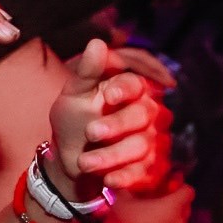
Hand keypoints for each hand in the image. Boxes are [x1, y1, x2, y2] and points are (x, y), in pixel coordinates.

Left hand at [47, 40, 169, 196]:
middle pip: (143, 114)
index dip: (126, 88)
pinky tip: (110, 181)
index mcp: (129, 88)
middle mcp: (146, 111)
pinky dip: (128, 176)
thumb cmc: (74, 119)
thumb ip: (86, 71)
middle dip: (117, 124)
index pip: (136, 82)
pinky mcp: (149, 165)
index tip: (110, 95)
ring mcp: (150, 139)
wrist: (72, 157)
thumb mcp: (73, 94)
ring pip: (142, 145)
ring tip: (85, 163)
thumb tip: (97, 42)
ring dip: (113, 155)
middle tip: (92, 132)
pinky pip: (146, 171)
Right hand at [112, 180, 193, 222]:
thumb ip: (132, 187)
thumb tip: (131, 182)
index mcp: (173, 205)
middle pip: (185, 209)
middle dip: (175, 205)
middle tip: (159, 204)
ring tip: (153, 222)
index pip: (188, 192)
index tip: (169, 189)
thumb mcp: (123, 196)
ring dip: (169, 222)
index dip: (179, 188)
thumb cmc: (122, 220)